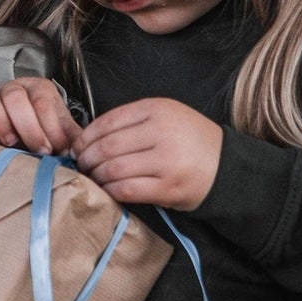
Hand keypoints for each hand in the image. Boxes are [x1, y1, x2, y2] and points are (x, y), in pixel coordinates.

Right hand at [0, 77, 80, 156]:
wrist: (24, 152)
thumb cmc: (43, 147)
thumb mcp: (62, 140)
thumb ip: (73, 141)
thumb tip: (83, 152)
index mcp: (35, 91)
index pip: (40, 98)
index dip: (50, 123)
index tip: (56, 149)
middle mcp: (8, 92)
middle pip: (14, 95)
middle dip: (29, 125)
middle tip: (38, 150)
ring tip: (9, 144)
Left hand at [74, 99, 222, 210]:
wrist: (224, 166)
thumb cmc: (188, 142)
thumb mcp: (165, 117)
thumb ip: (131, 122)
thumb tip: (87, 139)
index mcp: (158, 109)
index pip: (108, 122)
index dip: (85, 137)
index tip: (77, 148)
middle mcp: (162, 131)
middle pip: (106, 147)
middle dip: (86, 159)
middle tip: (82, 166)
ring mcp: (165, 160)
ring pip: (113, 169)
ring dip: (96, 177)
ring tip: (93, 179)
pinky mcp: (166, 186)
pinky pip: (125, 189)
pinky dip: (109, 191)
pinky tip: (107, 190)